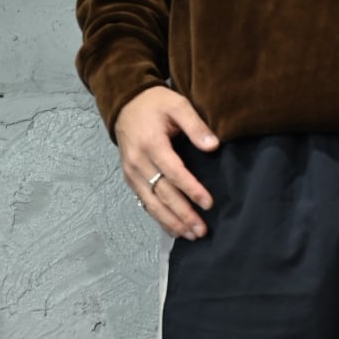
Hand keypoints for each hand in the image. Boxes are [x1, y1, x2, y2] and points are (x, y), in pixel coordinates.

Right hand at [114, 87, 219, 239]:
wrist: (125, 103)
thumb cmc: (155, 104)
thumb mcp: (178, 104)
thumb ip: (195, 125)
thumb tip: (213, 146)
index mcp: (151, 144)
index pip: (174, 172)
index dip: (191, 189)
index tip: (208, 204)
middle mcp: (138, 162)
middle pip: (163, 194)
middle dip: (183, 214)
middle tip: (201, 230)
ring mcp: (132, 173)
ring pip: (152, 204)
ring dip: (171, 222)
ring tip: (190, 235)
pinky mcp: (130, 179)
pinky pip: (145, 203)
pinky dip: (159, 218)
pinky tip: (173, 230)